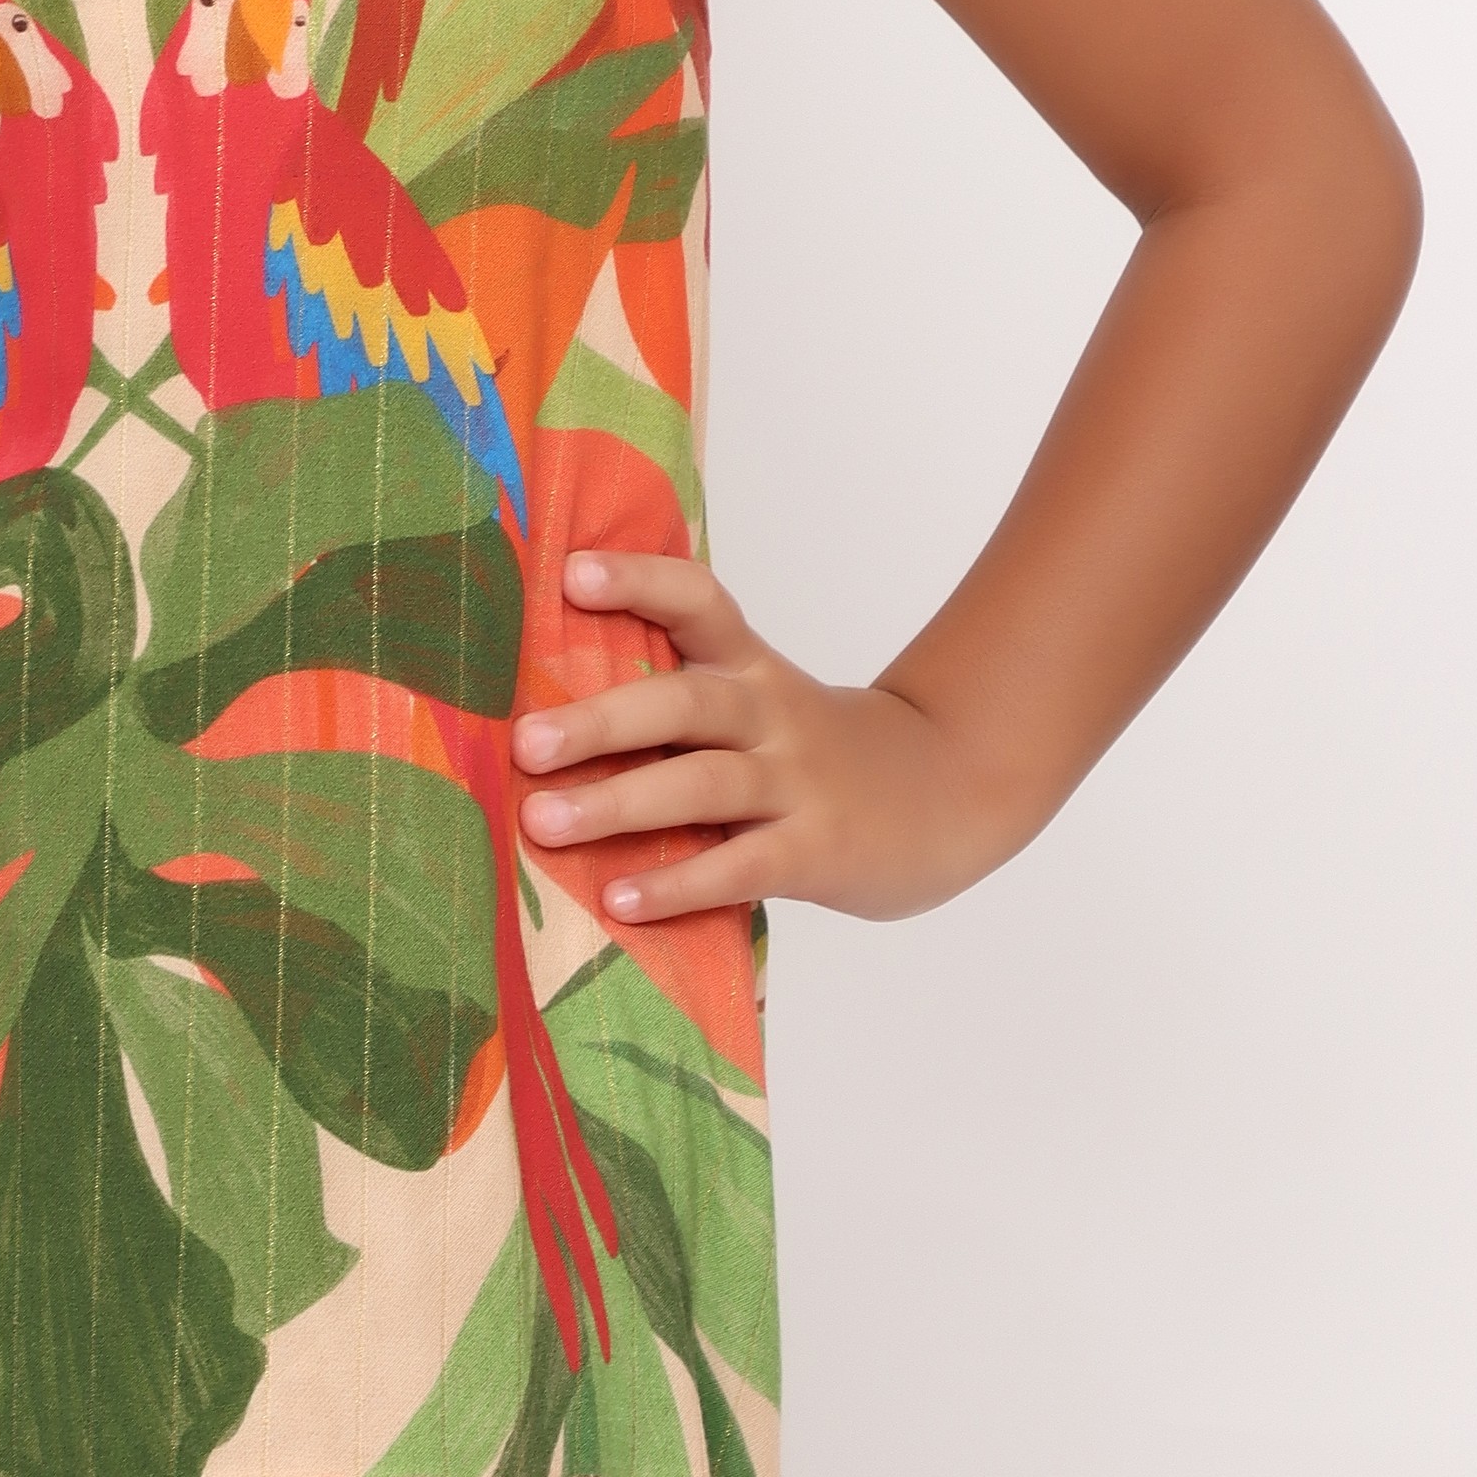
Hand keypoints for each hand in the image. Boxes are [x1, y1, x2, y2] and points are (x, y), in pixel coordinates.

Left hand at [510, 551, 1012, 923]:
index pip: (699, 601)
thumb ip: (680, 698)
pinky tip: (619, 900)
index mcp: (750, 666)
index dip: (638, 581)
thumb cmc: (817, 751)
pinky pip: (740, 867)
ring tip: (544, 823)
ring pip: (704, 784)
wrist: (951, 791)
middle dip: (601, 721)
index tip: (570, 576)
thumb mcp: (763, 701)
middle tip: (525, 742)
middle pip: (686, 702)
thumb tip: (547, 707)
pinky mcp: (817, 851)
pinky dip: (678, 883)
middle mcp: (771, 713)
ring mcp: (797, 782)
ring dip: (619, 803)